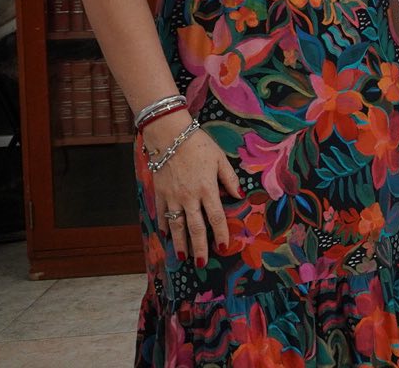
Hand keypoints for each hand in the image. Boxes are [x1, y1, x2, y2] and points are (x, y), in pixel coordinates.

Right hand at [146, 111, 241, 267]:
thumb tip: (239, 195)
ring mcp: (172, 197)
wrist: (169, 135)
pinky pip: (161, 214)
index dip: (220, 233)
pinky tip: (166, 236)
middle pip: (195, 227)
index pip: (216, 217)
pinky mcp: (159, 193)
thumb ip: (229, 178)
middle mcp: (189, 197)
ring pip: (176, 225)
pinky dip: (164, 226)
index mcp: (207, 189)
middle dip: (199, 247)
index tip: (224, 247)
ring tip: (182, 257)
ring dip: (179, 243)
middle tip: (202, 263)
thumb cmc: (199, 145)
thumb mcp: (220, 158)